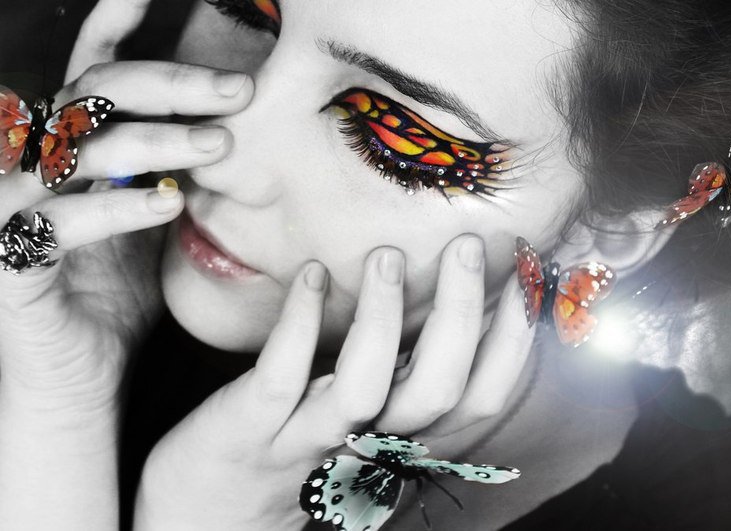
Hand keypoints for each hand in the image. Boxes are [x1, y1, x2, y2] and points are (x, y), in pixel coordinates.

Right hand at [0, 0, 251, 527]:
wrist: (78, 379)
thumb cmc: (114, 299)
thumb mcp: (149, 223)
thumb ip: (169, 174)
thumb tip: (222, 130)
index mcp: (68, 154)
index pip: (89, 74)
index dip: (113, 24)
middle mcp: (30, 169)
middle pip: (91, 97)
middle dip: (169, 85)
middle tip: (238, 90)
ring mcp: (11, 213)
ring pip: (75, 150)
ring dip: (152, 139)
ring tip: (218, 143)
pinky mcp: (7, 264)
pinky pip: (57, 224)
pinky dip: (116, 209)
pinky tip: (168, 203)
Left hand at [134, 235, 535, 530]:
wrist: (213, 514)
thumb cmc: (297, 449)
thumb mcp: (363, 418)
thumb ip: (403, 374)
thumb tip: (455, 303)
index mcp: (401, 439)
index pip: (477, 399)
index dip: (511, 342)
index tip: (527, 277)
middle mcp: (367, 446)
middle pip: (436, 393)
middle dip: (463, 316)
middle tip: (469, 246)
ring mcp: (307, 439)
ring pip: (364, 388)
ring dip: (383, 319)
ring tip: (387, 256)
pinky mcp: (250, 430)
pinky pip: (281, 378)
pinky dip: (298, 323)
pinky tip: (310, 273)